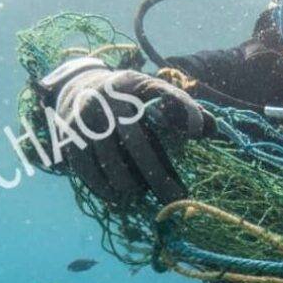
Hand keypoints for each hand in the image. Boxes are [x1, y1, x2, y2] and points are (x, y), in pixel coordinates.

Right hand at [39, 59, 210, 204]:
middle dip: (157, 174)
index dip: (184, 110)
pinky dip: (103, 188)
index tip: (200, 131)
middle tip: (176, 198)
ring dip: (130, 183)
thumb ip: (181, 108)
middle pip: (136, 141)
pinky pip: (87, 170)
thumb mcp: (151, 92)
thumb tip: (212, 130)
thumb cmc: (126, 98)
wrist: (76, 87)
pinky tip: (117, 198)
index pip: (164, 93)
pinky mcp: (69, 138)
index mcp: (133, 84)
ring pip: (110, 160)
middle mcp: (107, 98)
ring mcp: (85, 118)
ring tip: (142, 194)